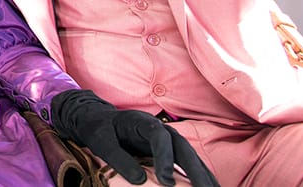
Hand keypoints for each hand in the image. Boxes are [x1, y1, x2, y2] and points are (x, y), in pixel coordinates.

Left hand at [51, 89, 218, 186]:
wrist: (98, 120)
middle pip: (183, 147)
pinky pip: (186, 163)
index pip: (159, 137)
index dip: (165, 158)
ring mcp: (167, 140)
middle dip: (196, 170)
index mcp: (142, 122)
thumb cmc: (98, 129)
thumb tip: (140, 181)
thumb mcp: (101, 141)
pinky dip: (198, 176)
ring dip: (204, 175)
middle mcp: (160, 129)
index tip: (166, 181)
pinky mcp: (168, 151)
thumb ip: (118, 158)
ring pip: (190, 156)